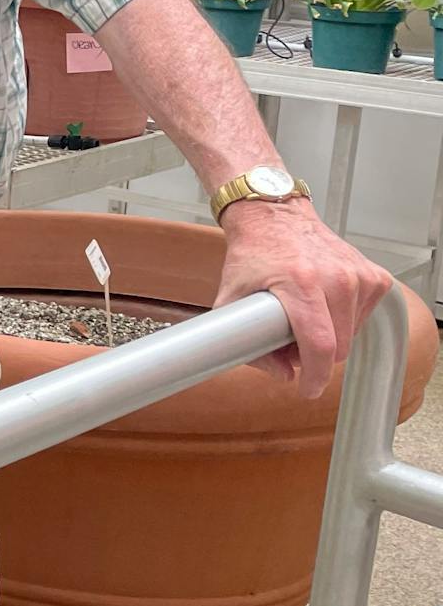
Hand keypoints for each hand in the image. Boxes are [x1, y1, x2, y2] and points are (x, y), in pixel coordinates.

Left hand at [214, 198, 396, 397]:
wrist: (275, 217)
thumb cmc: (253, 254)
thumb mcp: (231, 297)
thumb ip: (246, 342)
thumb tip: (283, 375)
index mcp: (301, 282)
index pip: (320, 344)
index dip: (314, 375)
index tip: (307, 388)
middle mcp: (336, 277)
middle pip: (337, 346)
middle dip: (313, 355)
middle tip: (289, 341)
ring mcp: (358, 275)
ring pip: (351, 335)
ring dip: (329, 337)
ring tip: (303, 316)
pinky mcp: (375, 276)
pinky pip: (363, 318)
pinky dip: (344, 320)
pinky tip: (324, 303)